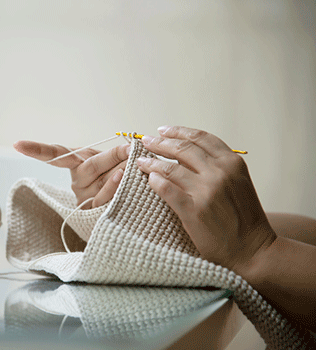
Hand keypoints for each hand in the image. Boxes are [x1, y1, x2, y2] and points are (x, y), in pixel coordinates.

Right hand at [13, 140, 129, 207]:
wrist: (127, 206)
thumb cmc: (119, 175)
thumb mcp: (116, 160)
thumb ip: (119, 154)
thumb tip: (131, 147)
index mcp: (76, 164)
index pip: (55, 155)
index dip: (36, 149)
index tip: (16, 144)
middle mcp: (77, 182)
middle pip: (89, 166)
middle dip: (112, 156)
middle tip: (130, 148)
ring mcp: (84, 199)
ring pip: (100, 183)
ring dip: (121, 171)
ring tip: (133, 162)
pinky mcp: (94, 214)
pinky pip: (105, 199)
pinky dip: (117, 187)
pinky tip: (124, 179)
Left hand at [137, 126, 276, 272]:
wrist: (253, 250)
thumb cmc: (244, 218)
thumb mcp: (236, 183)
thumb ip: (215, 167)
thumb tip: (182, 155)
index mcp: (232, 162)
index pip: (200, 138)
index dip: (178, 131)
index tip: (162, 130)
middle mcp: (220, 172)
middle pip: (182, 149)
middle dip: (160, 143)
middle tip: (145, 142)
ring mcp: (206, 190)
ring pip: (170, 168)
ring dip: (151, 162)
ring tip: (140, 161)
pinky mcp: (194, 210)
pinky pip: (167, 189)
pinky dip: (155, 182)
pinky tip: (148, 180)